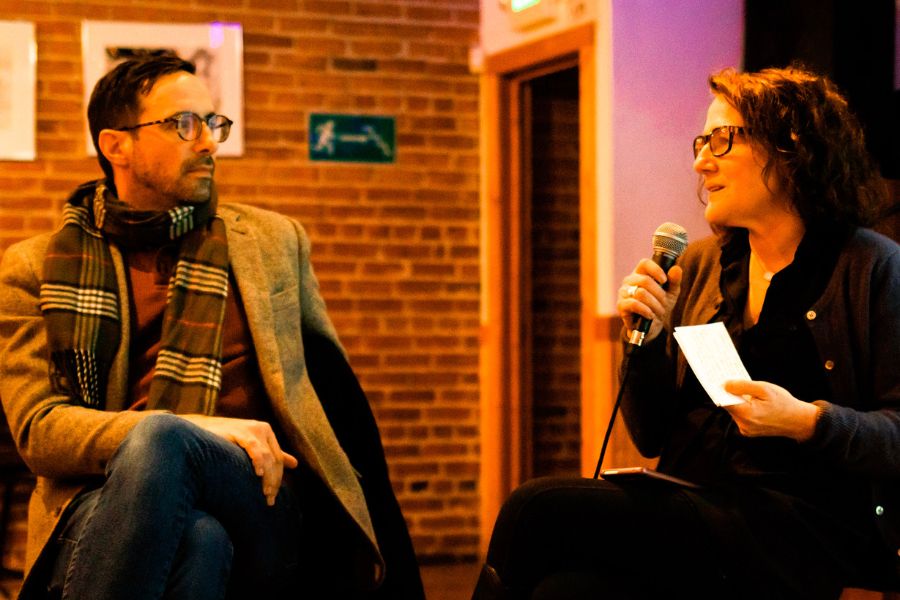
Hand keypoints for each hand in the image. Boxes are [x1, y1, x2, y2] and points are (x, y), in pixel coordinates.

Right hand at [179, 414, 297, 505]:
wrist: (197, 432)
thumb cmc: (223, 442)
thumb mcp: (249, 448)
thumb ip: (271, 455)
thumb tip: (295, 464)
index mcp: (266, 433)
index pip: (278, 459)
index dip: (278, 478)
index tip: (272, 497)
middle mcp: (262, 429)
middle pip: (275, 459)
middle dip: (274, 481)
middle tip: (269, 499)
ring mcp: (251, 429)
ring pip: (267, 457)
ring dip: (268, 477)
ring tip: (265, 493)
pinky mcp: (239, 431)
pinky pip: (253, 448)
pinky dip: (258, 461)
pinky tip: (258, 473)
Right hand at [616, 260, 682, 342]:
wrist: (652, 325)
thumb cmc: (660, 304)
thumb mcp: (671, 292)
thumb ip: (674, 280)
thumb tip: (676, 268)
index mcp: (641, 273)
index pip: (644, 263)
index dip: (655, 270)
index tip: (664, 280)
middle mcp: (630, 280)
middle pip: (645, 280)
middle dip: (659, 294)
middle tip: (665, 303)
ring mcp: (624, 292)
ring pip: (641, 293)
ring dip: (654, 304)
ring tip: (659, 311)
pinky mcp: (621, 305)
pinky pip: (634, 304)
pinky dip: (645, 310)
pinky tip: (650, 315)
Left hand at [723, 380, 818, 441]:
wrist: (799, 421)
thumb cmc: (784, 403)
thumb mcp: (764, 389)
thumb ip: (743, 386)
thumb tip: (725, 385)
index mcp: (747, 414)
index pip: (724, 401)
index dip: (720, 389)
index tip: (717, 380)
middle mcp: (744, 425)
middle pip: (729, 405)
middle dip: (731, 394)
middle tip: (733, 380)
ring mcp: (746, 430)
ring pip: (735, 410)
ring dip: (738, 400)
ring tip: (747, 391)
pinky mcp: (749, 431)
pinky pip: (741, 416)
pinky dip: (743, 408)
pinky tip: (752, 400)